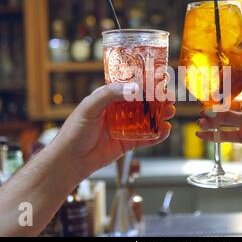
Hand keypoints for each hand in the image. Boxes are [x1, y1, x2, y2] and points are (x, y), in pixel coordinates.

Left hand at [51, 83, 174, 178]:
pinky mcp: (128, 144)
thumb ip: (111, 94)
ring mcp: (124, 127)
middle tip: (169, 98)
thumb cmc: (74, 131)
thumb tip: (135, 88)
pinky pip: (146, 138)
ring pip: (147, 119)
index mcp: (108, 98)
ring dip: (160, 116)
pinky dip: (157, 135)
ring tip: (170, 113)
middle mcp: (118, 111)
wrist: (70, 161)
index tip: (159, 81)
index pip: (130, 87)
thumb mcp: (90, 106)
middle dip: (158, 100)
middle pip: (143, 103)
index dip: (146, 83)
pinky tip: (165, 131)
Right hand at [196, 71, 241, 165]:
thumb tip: (208, 113)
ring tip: (200, 121)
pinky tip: (202, 135)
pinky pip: (226, 134)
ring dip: (213, 120)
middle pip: (229, 100)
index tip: (218, 66)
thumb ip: (229, 117)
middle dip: (215, 102)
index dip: (233, 70)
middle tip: (201, 103)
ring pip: (225, 119)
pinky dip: (215, 135)